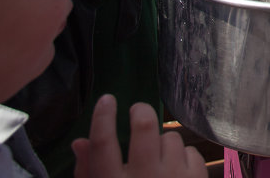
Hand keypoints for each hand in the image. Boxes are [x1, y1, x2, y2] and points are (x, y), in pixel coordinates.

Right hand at [72, 95, 205, 177]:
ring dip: (162, 143)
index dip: (102, 116)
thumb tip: (80, 142)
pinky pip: (190, 151)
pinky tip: (174, 172)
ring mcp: (174, 177)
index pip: (103, 143)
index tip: (107, 99)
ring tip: (155, 160)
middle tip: (137, 110)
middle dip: (141, 111)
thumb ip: (88, 172)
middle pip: (144, 126)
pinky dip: (182, 157)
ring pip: (169, 137)